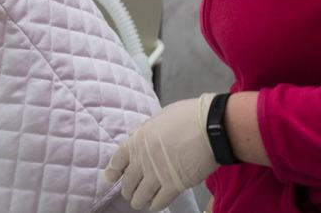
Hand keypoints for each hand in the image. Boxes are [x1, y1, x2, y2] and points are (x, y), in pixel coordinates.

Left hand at [103, 94, 218, 211]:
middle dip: (127, 189)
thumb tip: (137, 137)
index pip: (117, 160)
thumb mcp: (159, 118)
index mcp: (138, 140)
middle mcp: (143, 159)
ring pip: (140, 195)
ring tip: (138, 203)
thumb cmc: (188, 117)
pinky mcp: (174, 185)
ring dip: (138, 200)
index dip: (112, 171)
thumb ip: (146, 131)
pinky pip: (159, 201)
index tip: (110, 178)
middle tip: (128, 193)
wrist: (210, 127)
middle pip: (128, 181)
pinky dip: (155, 205)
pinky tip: (155, 206)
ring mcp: (157, 174)